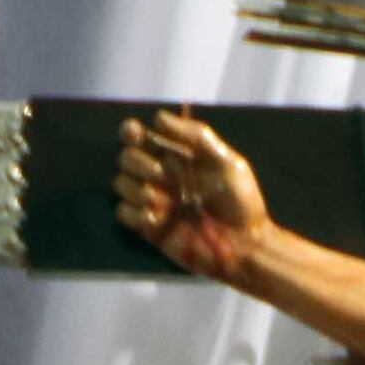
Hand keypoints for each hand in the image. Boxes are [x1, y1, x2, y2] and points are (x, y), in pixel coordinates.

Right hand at [116, 109, 272, 284]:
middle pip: (125, 157)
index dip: (130, 132)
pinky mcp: (149, 227)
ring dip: (137, 189)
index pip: (138, 136)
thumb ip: (197, 136)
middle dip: (140, 164)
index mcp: (175, 156)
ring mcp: (153, 201)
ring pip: (120, 183)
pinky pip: (122, 212)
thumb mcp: (226, 162)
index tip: (136, 135)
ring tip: (165, 202)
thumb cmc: (240, 202)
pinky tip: (157, 219)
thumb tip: (158, 118)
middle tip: (168, 179)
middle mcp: (160, 176)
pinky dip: (134, 213)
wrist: (244, 246)